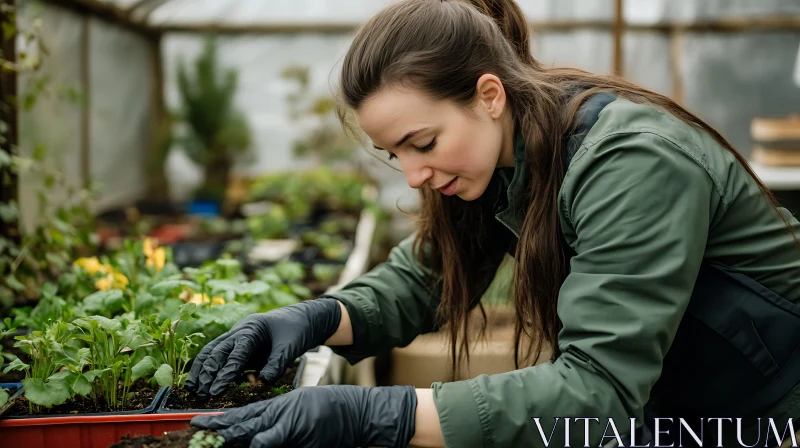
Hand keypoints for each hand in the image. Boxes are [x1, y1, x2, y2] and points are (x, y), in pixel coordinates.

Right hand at [185, 298, 341, 395]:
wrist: (302, 317)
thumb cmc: (296, 329)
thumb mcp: (291, 347)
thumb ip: (278, 363)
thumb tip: (264, 381)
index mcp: (252, 329)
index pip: (236, 353)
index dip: (225, 372)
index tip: (216, 390)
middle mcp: (240, 331)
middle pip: (217, 351)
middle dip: (208, 372)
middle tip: (201, 393)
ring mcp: (237, 337)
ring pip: (212, 351)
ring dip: (202, 369)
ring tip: (193, 389)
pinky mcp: (238, 344)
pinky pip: (219, 355)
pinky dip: (208, 367)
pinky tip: (201, 382)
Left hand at [191, 385, 416, 447]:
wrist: (352, 410)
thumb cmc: (327, 410)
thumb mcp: (297, 410)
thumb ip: (276, 424)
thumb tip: (256, 437)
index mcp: (273, 410)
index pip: (240, 416)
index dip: (219, 420)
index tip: (198, 423)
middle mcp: (275, 415)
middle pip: (240, 422)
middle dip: (217, 428)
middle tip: (194, 428)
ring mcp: (285, 422)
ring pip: (251, 429)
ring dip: (230, 434)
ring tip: (210, 435)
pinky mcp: (296, 430)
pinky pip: (275, 436)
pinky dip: (262, 439)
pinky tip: (251, 442)